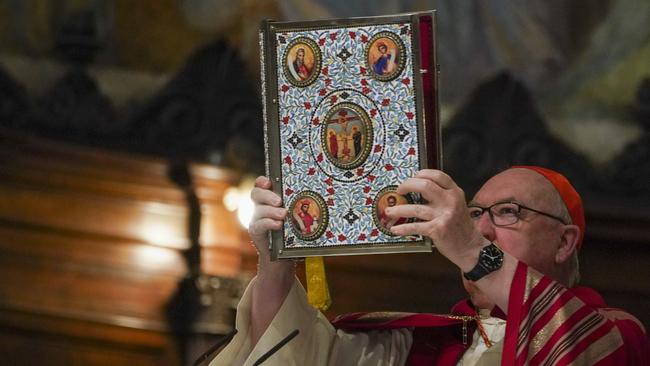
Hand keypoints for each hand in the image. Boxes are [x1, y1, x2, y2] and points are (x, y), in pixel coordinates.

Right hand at [248, 176, 295, 344]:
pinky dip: (267, 223)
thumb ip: (305, 209)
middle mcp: (261, 208)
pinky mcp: (257, 234)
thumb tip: (329, 199)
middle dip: (266, 195)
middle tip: (279, 200)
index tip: (270, 181)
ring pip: (258, 210)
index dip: (263, 181)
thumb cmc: (295, 236)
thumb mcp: (301, 220)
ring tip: (283, 214)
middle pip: (255, 194)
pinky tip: (278, 225)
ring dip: (270, 210)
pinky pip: (258, 225)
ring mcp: (257, 220)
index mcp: (270, 200)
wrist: (285, 260)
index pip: (261, 185)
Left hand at [387, 170, 486, 268]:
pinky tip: (395, 229)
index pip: (437, 175)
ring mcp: (444, 215)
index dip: (421, 174)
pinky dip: (403, 228)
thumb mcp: (456, 204)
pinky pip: (416, 227)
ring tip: (388, 211)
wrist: (470, 246)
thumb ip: (442, 195)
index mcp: (455, 192)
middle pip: (425, 185)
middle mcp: (450, 201)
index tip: (411, 177)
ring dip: (398, 210)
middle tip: (399, 190)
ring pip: (416, 208)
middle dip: (407, 185)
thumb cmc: (459, 225)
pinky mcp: (438, 229)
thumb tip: (417, 187)